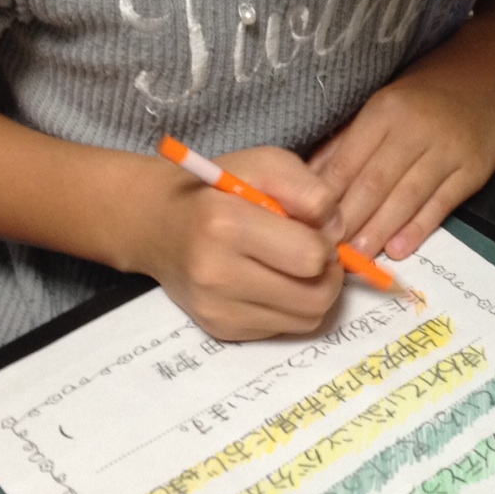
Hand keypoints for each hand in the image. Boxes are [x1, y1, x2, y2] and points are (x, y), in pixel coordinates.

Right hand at [123, 146, 345, 339]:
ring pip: (306, 319)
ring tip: (294, 267)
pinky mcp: (220, 330)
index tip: (312, 229)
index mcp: (226, 225)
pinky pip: (283, 329)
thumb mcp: (265, 163)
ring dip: (313, 293)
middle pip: (316, 298)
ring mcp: (217, 309)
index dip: (324, 242)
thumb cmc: (217, 188)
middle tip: (313, 253)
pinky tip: (271, 282)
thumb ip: (309, 189)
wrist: (157, 223)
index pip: (311, 257)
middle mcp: (217, 274)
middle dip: (327, 274)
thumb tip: (336, 233)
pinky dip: (289, 307)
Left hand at [310, 71, 494, 261]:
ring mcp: (447, 150)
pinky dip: (419, 229)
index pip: (348, 161)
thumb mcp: (382, 103)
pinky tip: (399, 249)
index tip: (309, 227)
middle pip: (374, 183)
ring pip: (406, 197)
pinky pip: (441, 204)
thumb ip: (348, 141)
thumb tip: (310, 179)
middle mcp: (415, 130)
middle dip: (349, 221)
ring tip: (360, 256)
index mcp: (384, 111)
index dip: (326, 198)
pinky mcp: (473, 170)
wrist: (487, 75)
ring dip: (380, 230)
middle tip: (328, 251)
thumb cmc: (425, 92)